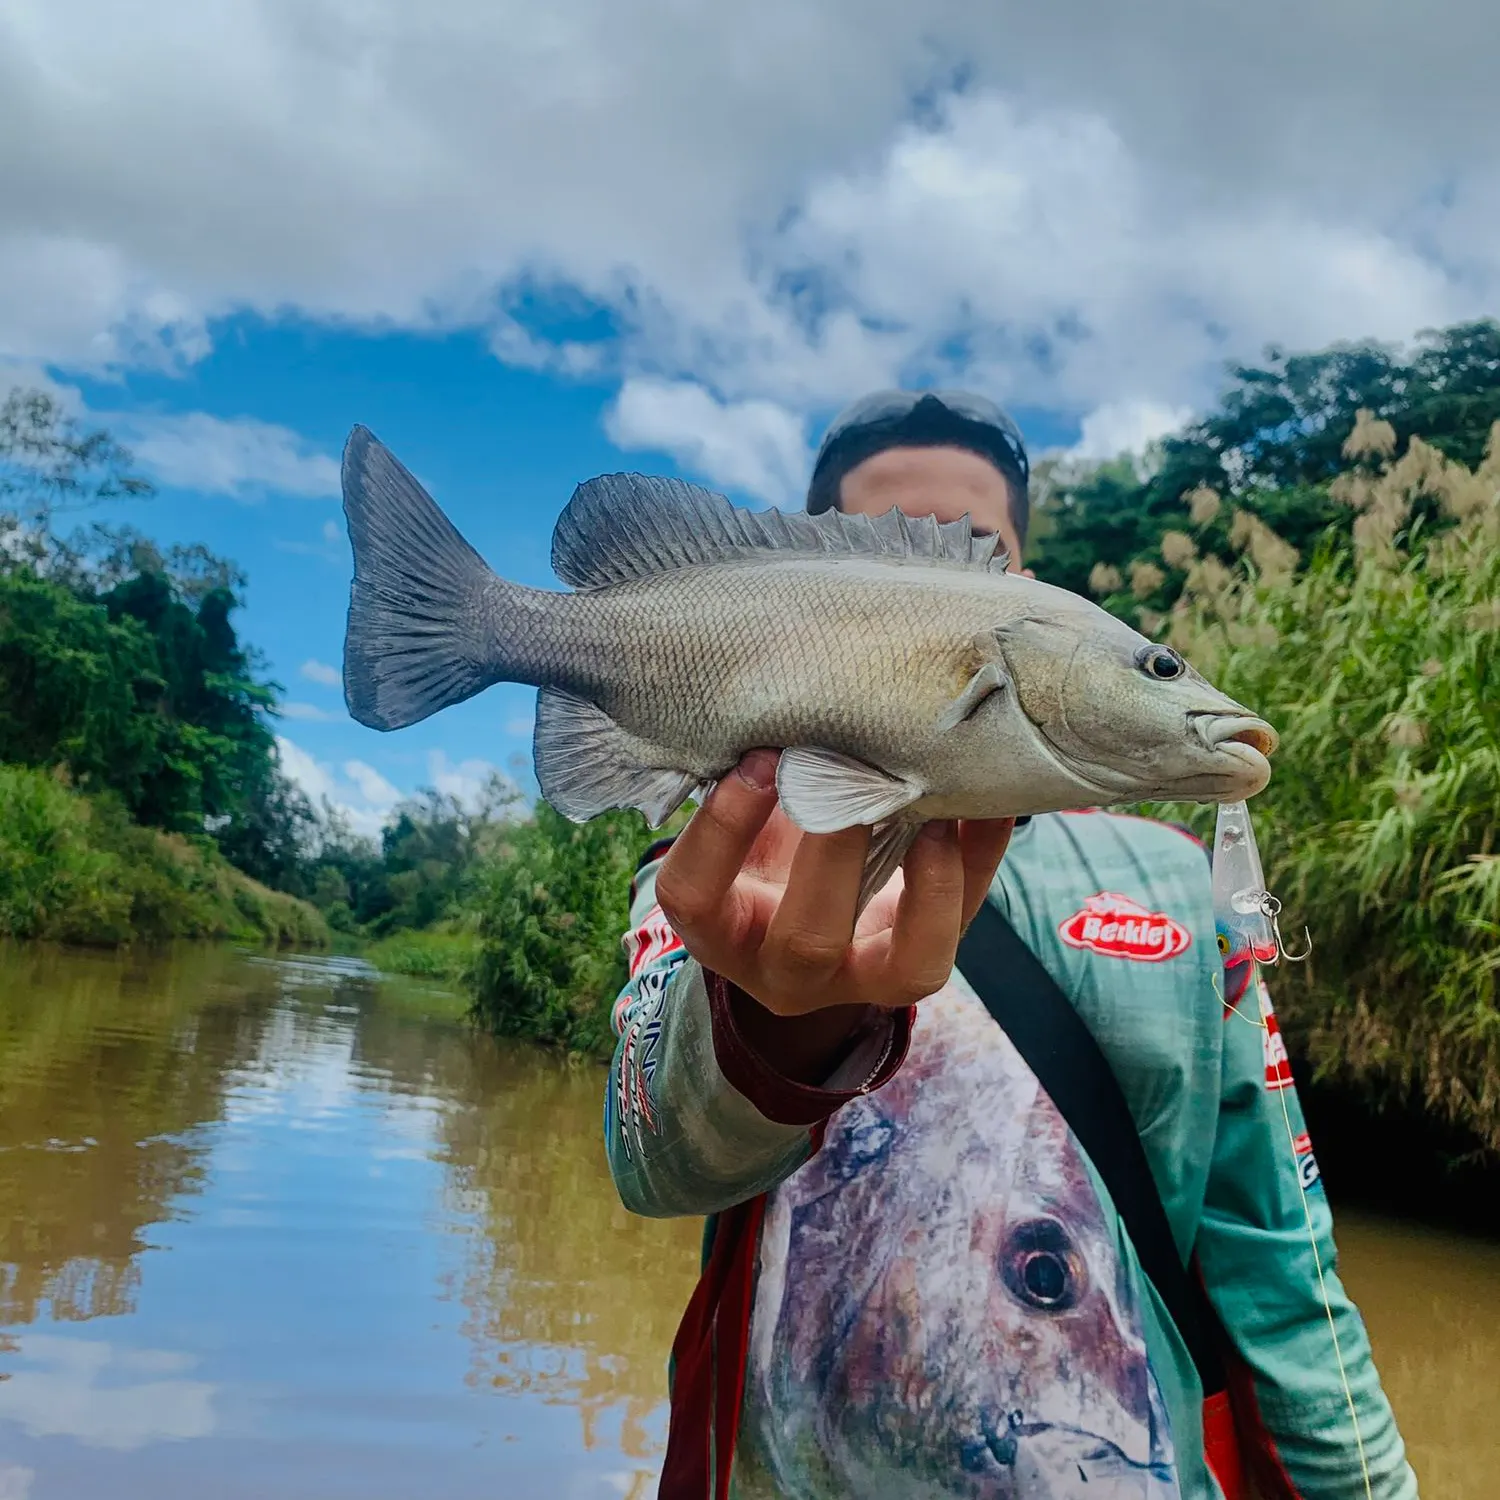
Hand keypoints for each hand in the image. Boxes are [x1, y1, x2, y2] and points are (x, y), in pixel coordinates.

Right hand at [654, 748, 1013, 1019]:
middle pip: (807, 941)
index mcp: (718, 928)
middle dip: (833, 858)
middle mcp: (785, 972)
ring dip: (930, 884)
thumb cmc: (761, 844)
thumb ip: (751, 780)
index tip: (756, 761)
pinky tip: (991, 804)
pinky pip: (964, 927)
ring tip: (934, 805)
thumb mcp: (740, 820)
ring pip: (906, 967)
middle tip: (849, 776)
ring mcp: (861, 981)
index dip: (722, 830)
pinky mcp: (920, 964)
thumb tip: (791, 697)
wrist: (800, 914)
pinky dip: (980, 860)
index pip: (695, 895)